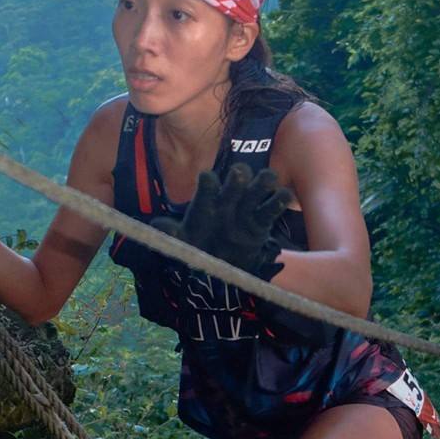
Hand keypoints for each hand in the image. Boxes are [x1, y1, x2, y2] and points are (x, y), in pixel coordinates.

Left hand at [154, 162, 288, 279]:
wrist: (222, 265)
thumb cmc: (200, 247)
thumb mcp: (183, 242)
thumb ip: (171, 233)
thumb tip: (155, 224)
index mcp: (208, 201)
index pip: (208, 183)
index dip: (208, 181)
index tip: (208, 181)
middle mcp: (229, 199)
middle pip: (238, 175)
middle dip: (239, 174)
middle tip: (239, 175)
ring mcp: (248, 207)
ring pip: (260, 184)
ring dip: (263, 181)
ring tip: (267, 182)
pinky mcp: (263, 220)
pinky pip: (274, 206)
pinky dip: (281, 199)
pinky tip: (284, 197)